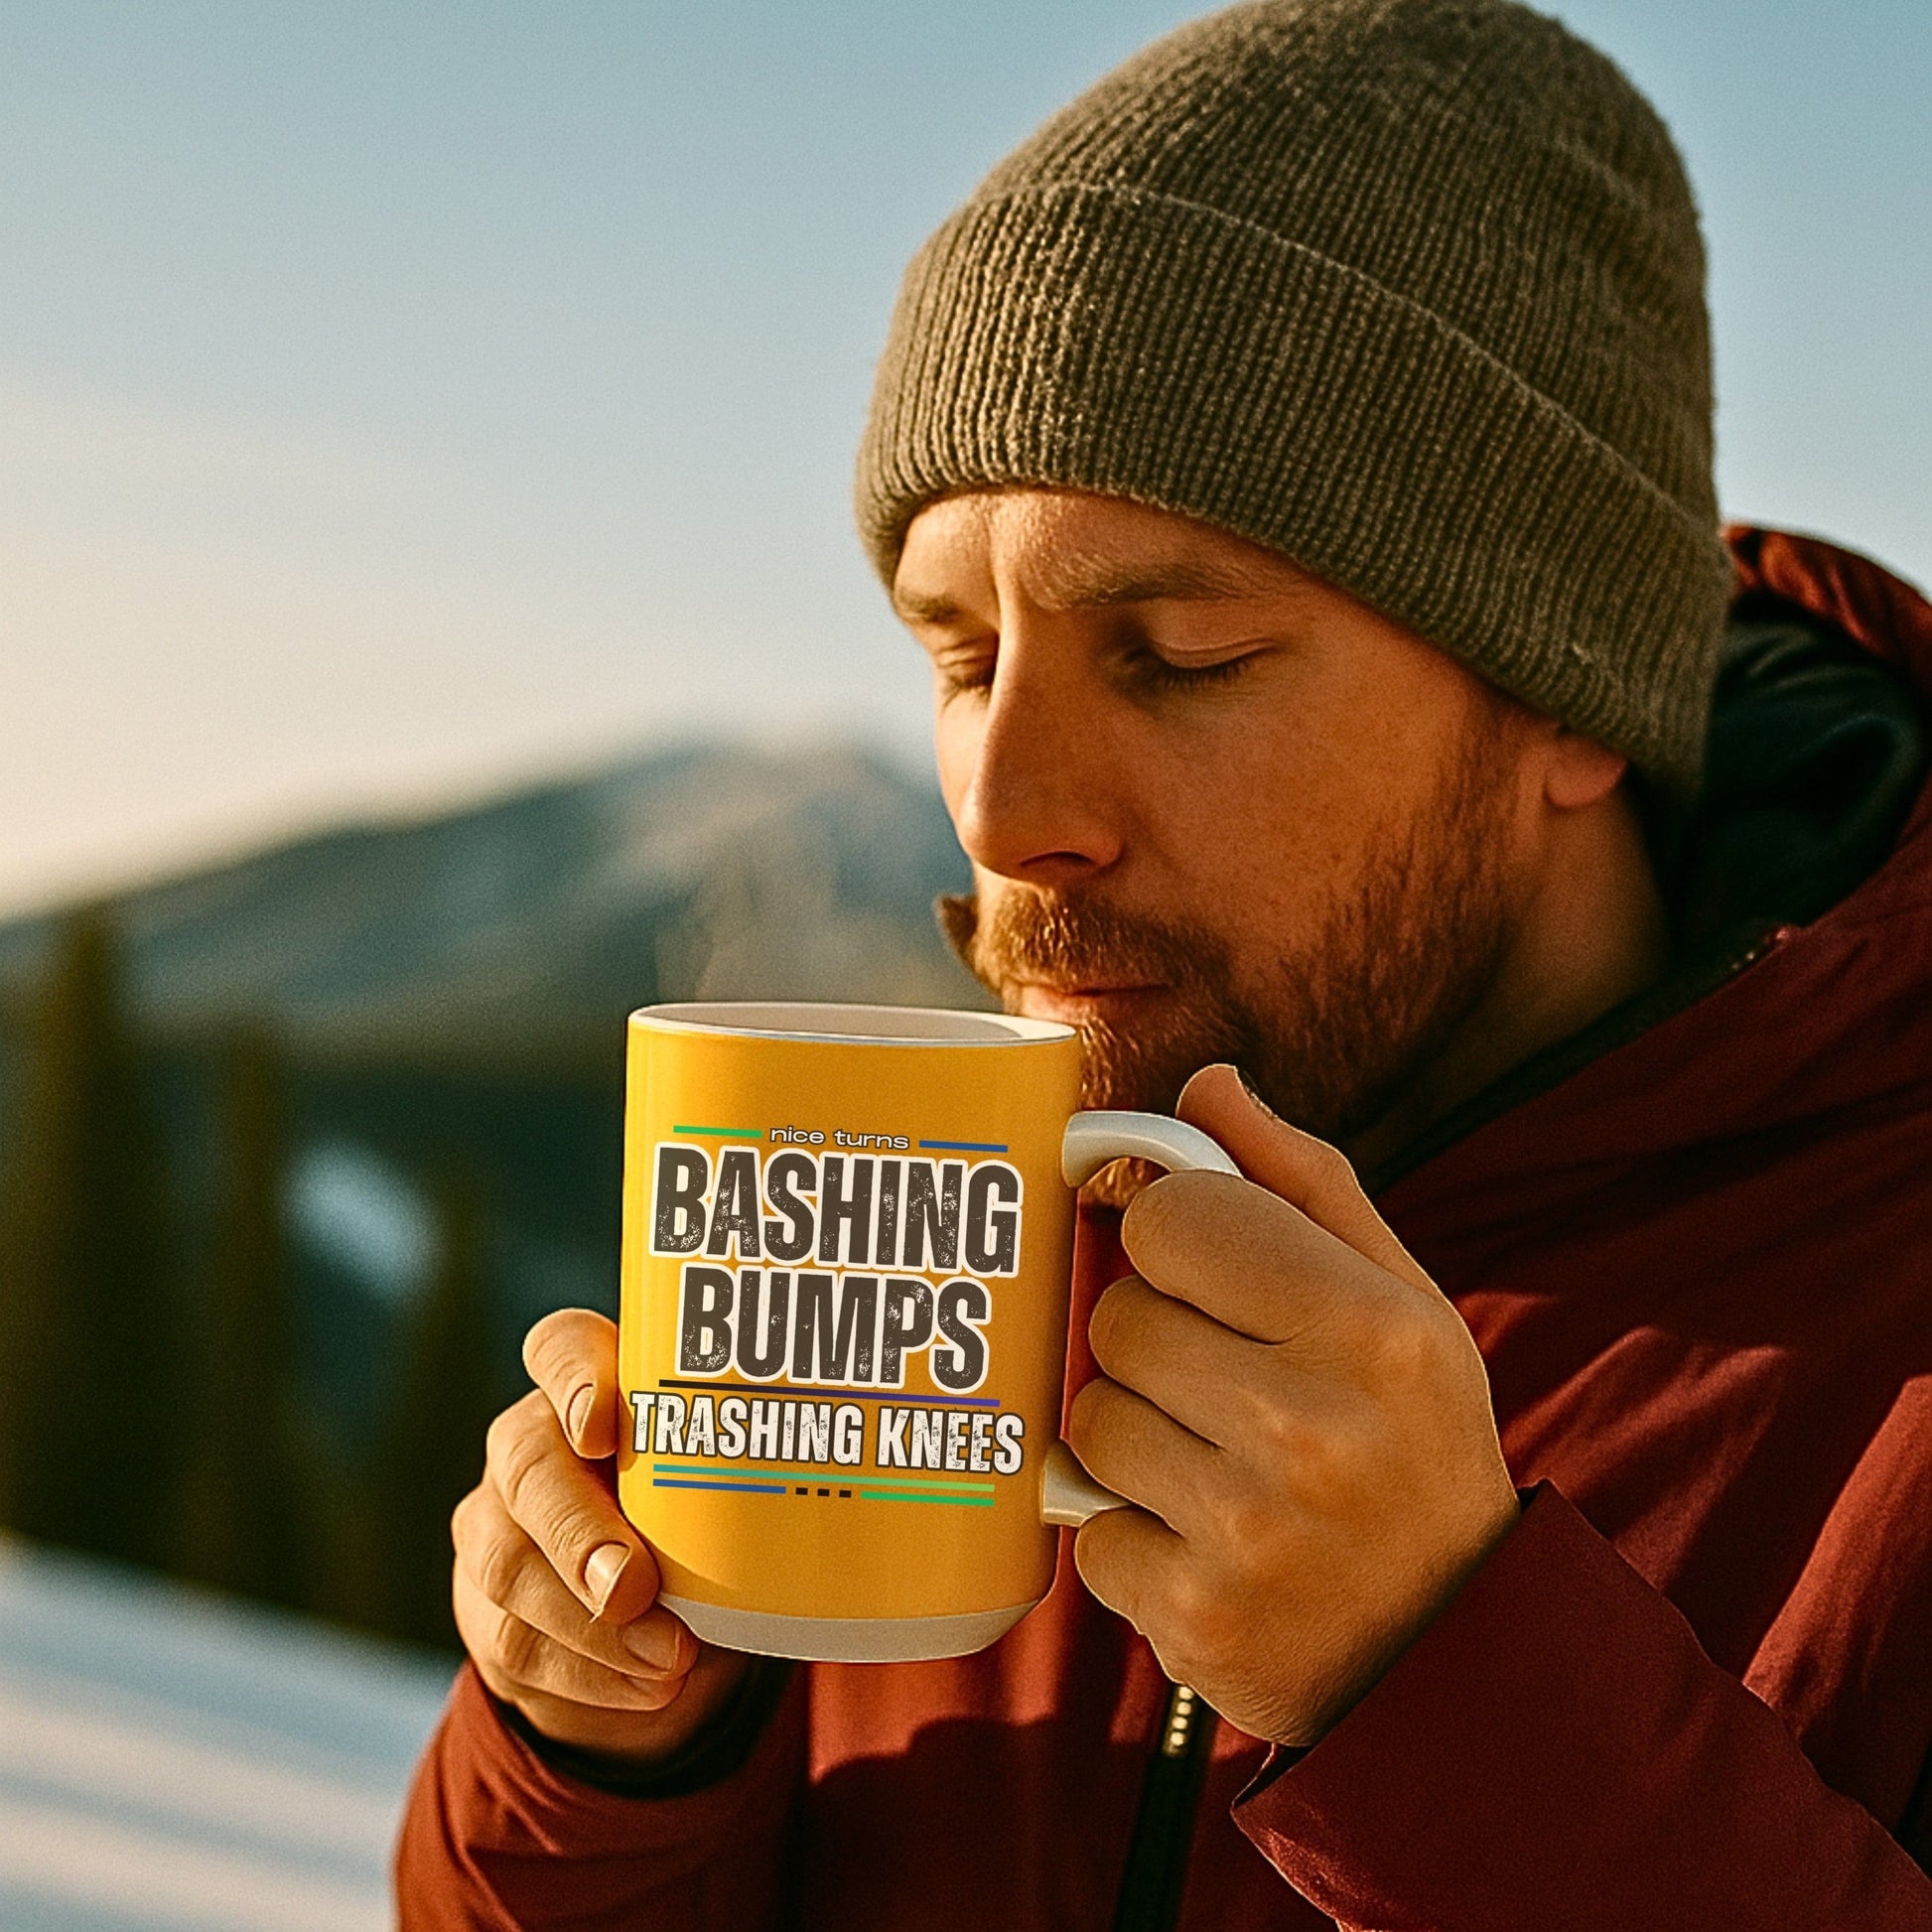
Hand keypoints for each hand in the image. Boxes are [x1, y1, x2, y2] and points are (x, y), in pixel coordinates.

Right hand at [452, 1309, 752, 1763]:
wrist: (649, 1615)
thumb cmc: (711, 1519)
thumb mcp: (733, 1481)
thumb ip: (763, 1471)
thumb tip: (873, 1499)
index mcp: (588, 1385)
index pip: (560, 1346)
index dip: (574, 1377)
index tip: (604, 1424)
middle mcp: (531, 1441)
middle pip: (526, 1465)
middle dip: (578, 1531)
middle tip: (633, 1586)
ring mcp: (496, 1524)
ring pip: (508, 1563)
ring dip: (591, 1624)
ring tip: (670, 1659)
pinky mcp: (485, 1609)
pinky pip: (514, 1643)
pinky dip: (589, 1674)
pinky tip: (649, 1687)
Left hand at [1067, 1064, 1519, 1747]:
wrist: (1450, 1652)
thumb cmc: (1412, 1441)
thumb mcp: (1401, 1301)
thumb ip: (1300, 1182)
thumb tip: (1205, 1084)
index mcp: (1368, 1326)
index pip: (1168, 1216)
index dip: (1169, 1237)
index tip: (1206, 1270)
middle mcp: (1309, 1426)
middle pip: (1117, 1316)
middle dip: (1154, 1340)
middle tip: (1228, 1384)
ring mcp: (1246, 1531)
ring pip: (1090, 1419)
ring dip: (1133, 1436)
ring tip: (1220, 1463)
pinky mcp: (1192, 1616)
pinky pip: (1084, 1526)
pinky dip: (1126, 1531)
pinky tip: (1205, 1540)